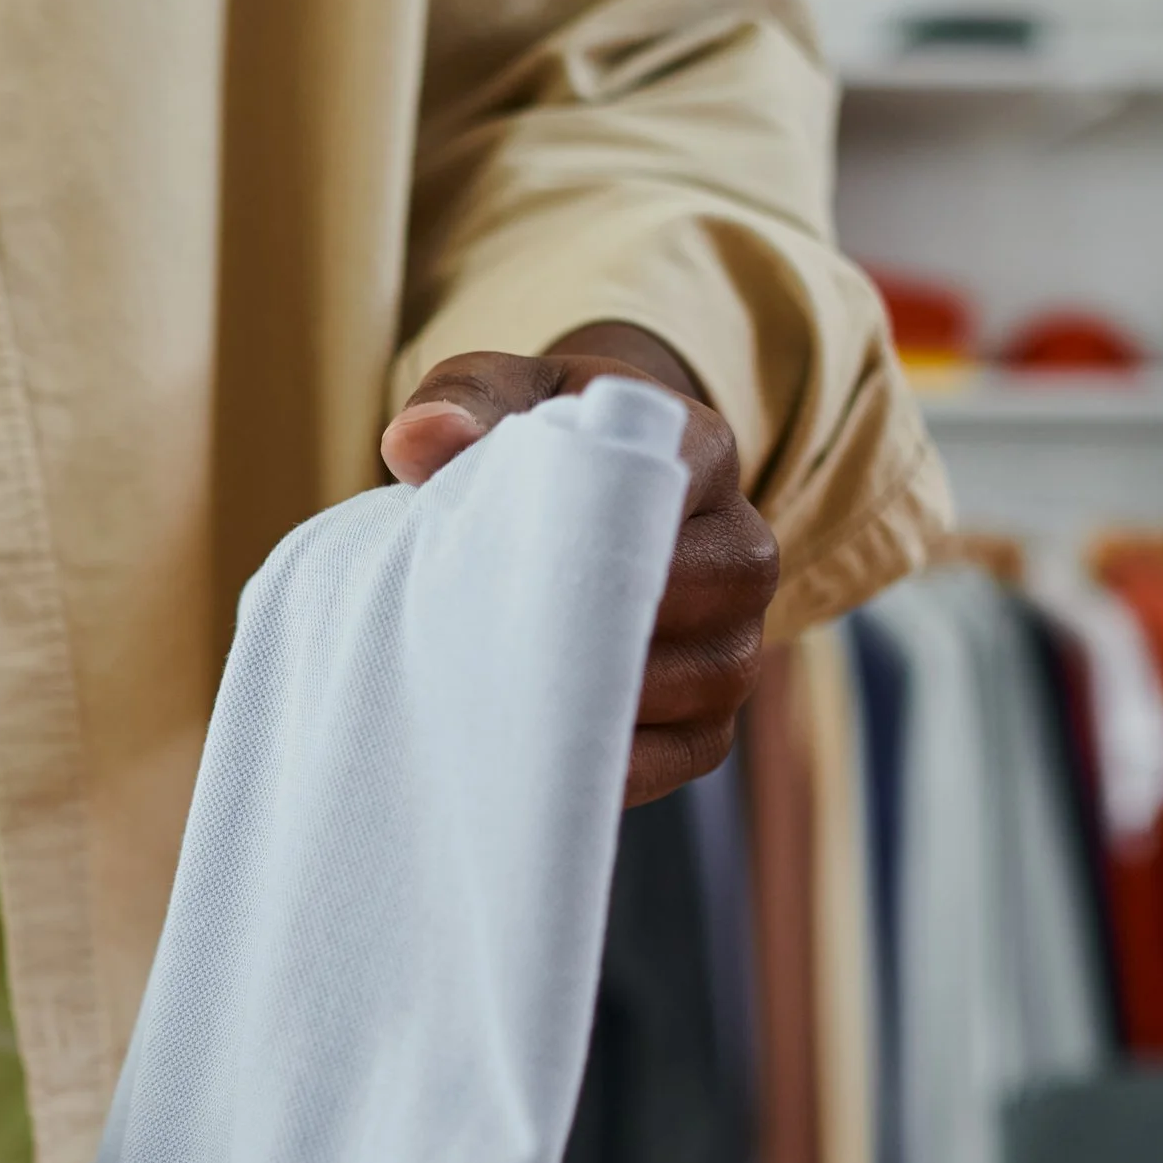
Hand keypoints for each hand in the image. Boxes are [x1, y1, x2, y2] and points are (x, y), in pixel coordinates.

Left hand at [380, 324, 777, 803]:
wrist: (582, 512)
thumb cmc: (536, 449)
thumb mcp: (501, 397)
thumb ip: (463, 400)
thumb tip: (417, 442)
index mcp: (703, 454)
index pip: (656, 488)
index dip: (576, 524)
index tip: (499, 545)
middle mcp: (745, 555)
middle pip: (670, 598)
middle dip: (565, 619)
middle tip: (469, 631)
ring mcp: (737, 651)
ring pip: (667, 690)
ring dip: (570, 697)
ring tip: (483, 687)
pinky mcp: (709, 731)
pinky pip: (655, 765)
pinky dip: (580, 766)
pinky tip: (516, 752)